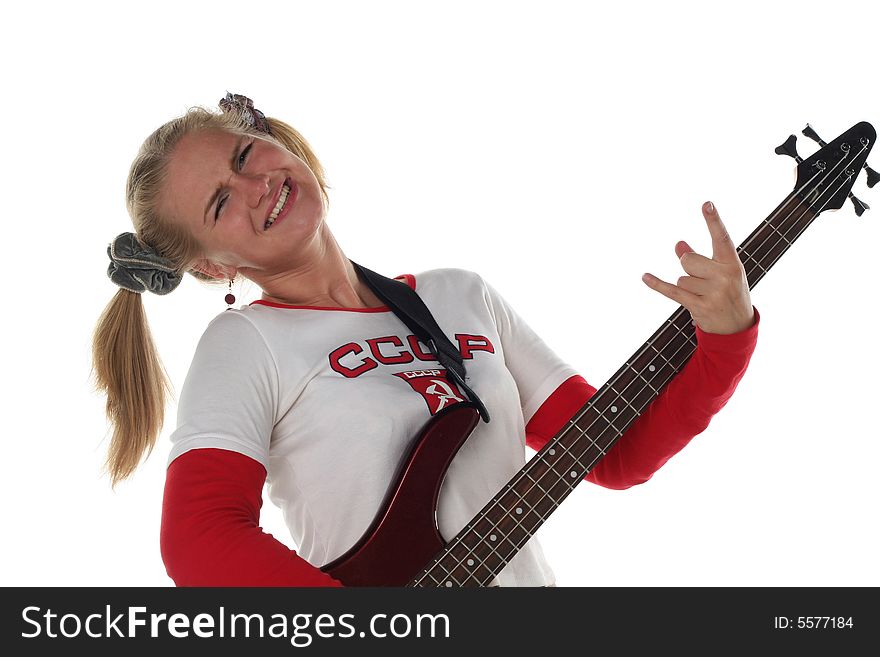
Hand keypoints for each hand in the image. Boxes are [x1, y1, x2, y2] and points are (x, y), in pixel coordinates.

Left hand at [641, 202, 754, 334]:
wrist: (737, 326)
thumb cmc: (729, 293)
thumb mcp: (721, 273)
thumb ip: (700, 257)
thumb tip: (678, 244)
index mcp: (733, 264)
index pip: (721, 238)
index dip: (713, 220)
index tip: (706, 203)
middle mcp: (724, 276)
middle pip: (688, 260)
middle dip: (689, 268)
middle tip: (704, 281)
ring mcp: (712, 293)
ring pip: (681, 278)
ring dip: (687, 286)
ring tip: (704, 295)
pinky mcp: (699, 306)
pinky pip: (671, 291)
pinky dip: (657, 284)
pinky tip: (645, 277)